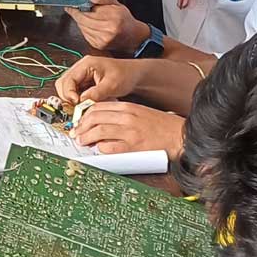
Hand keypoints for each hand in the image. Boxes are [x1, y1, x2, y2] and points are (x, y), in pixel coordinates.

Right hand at [56, 55, 150, 102]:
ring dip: (72, 99)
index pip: (67, 80)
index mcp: (86, 64)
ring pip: (67, 89)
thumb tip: (81, 102)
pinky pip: (75, 92)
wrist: (134, 75)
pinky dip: (78, 100)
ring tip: (83, 105)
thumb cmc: (126, 75)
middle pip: (63, 84)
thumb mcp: (112, 85)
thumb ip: (95, 93)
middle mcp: (81, 68)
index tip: (77, 103)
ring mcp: (82, 75)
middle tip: (78, 107)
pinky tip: (87, 103)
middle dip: (68, 97)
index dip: (69, 93)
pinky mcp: (84, 83)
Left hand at [63, 0, 149, 53]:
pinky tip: (90, 25)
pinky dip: (85, 29)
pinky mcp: (99, 45)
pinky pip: (85, 35)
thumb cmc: (125, 20)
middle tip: (74, 10)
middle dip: (77, 15)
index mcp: (113, 18)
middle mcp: (107, 30)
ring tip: (86, 16)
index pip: (87, 13)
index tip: (71, 6)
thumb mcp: (117, 4)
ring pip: (83, 28)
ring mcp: (102, 40)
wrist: (133, 37)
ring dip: (81, 22)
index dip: (76, 9)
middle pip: (83, 21)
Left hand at [71, 101, 185, 157]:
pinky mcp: (133, 147)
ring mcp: (130, 132)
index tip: (79, 123)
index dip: (83, 116)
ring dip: (86, 138)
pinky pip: (110, 147)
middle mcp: (127, 117)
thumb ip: (121, 115)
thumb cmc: (161, 126)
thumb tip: (101, 122)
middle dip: (81, 127)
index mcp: (128, 107)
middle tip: (77, 134)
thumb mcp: (139, 112)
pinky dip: (101, 148)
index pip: (97, 107)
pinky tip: (98, 149)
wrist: (179, 135)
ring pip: (98, 132)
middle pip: (94, 118)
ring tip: (82, 142)